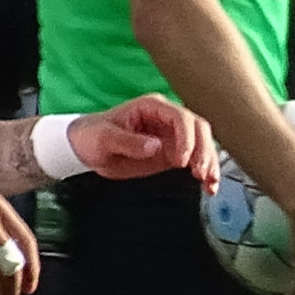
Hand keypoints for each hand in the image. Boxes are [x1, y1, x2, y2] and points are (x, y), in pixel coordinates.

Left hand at [70, 95, 211, 182]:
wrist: (84, 149)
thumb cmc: (91, 136)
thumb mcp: (104, 138)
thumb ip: (129, 142)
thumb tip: (156, 147)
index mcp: (152, 108)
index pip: (181, 117)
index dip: (187, 138)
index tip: (182, 161)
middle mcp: (166, 119)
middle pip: (199, 129)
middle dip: (204, 151)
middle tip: (201, 173)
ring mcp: (171, 136)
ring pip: (202, 144)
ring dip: (210, 162)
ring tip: (209, 183)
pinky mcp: (172, 153)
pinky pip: (195, 159)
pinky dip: (205, 172)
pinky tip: (209, 186)